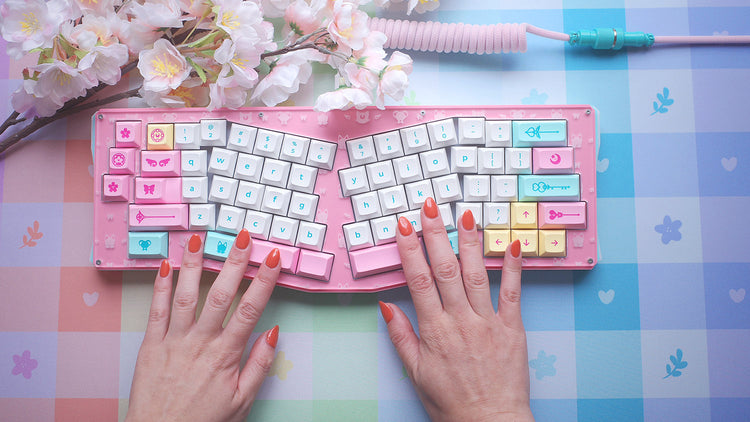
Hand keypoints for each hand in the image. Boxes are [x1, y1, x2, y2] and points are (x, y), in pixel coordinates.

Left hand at [126, 229, 279, 421]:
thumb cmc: (202, 421)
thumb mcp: (242, 400)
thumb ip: (259, 365)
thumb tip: (273, 333)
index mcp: (225, 355)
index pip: (249, 310)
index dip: (263, 281)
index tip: (272, 258)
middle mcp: (200, 343)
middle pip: (221, 295)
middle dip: (233, 262)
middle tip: (242, 236)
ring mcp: (174, 341)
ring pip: (186, 296)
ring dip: (194, 265)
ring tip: (200, 240)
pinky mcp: (151, 345)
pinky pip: (157, 311)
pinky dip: (161, 286)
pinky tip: (166, 265)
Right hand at [381, 198, 532, 421]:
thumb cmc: (451, 401)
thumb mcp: (415, 372)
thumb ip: (401, 336)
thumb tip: (386, 305)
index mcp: (434, 331)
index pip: (419, 281)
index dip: (410, 250)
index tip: (403, 226)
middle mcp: (460, 321)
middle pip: (445, 270)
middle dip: (436, 234)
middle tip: (430, 206)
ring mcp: (488, 323)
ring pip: (477, 275)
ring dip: (470, 242)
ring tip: (464, 215)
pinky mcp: (512, 328)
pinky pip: (513, 292)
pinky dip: (514, 267)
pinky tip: (511, 243)